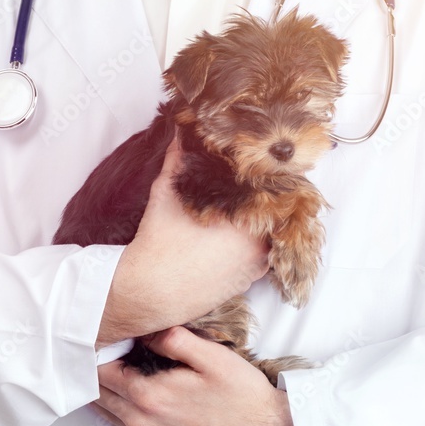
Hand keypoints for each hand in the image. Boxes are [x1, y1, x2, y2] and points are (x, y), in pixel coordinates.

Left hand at [92, 326, 298, 425]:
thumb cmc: (241, 394)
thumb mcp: (212, 356)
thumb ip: (174, 339)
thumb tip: (144, 331)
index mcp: (148, 395)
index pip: (98, 367)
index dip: (100, 344)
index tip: (113, 325)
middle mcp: (139, 418)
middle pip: (95, 388)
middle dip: (96, 362)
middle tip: (113, 337)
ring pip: (103, 405)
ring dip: (104, 381)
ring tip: (121, 354)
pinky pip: (118, 418)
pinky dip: (114, 398)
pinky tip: (132, 379)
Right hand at [96, 135, 268, 346]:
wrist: (148, 292)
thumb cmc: (157, 243)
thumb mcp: (166, 194)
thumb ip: (177, 161)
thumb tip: (181, 133)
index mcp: (245, 219)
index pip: (273, 190)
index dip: (269, 177)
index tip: (262, 165)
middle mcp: (258, 243)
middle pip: (276, 214)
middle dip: (268, 200)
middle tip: (258, 184)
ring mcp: (256, 265)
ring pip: (272, 236)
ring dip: (265, 223)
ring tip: (252, 207)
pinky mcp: (248, 282)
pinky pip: (264, 257)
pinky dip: (258, 245)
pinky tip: (244, 234)